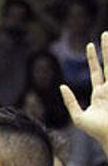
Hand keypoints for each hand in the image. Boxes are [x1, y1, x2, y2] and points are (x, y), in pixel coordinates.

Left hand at [61, 31, 107, 145]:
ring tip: (107, 36)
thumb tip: (62, 86)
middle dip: (106, 49)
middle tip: (105, 34)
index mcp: (99, 94)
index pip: (96, 72)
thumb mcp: (78, 117)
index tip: (90, 45)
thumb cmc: (95, 131)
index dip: (93, 58)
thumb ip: (70, 102)